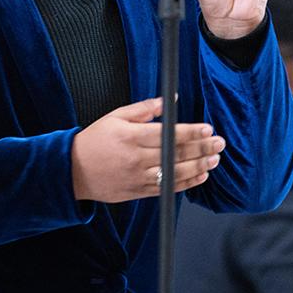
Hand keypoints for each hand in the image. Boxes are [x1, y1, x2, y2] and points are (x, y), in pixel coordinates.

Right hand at [70, 98, 225, 202]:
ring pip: (175, 173)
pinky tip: (200, 175)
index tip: (207, 129)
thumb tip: (168, 101)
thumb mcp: (115, 117)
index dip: (191, 132)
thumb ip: (143, 109)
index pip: (168, 134)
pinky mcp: (138, 191)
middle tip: (219, 143)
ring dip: (198, 166)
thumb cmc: (94, 140)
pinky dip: (186, 183)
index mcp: (131, 137)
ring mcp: (138, 177)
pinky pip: (167, 188)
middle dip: (201, 148)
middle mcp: (137, 158)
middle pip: (176, 153)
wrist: (73, 170)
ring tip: (214, 159)